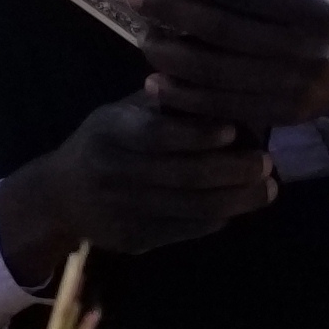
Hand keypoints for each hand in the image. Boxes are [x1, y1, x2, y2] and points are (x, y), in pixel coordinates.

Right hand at [0, 92, 273, 276]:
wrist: (61, 196)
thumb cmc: (105, 141)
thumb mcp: (122, 112)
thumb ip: (166, 103)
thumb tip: (222, 88)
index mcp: (109, 132)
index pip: (156, 134)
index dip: (196, 134)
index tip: (234, 130)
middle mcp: (113, 173)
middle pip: (181, 176)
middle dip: (231, 171)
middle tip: (267, 163)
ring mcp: (122, 211)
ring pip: (189, 209)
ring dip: (235, 200)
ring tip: (267, 188)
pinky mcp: (133, 240)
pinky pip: (184, 231)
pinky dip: (216, 219)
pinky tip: (237, 207)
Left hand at [135, 0, 328, 133]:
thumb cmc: (320, 10)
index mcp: (314, 8)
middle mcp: (307, 51)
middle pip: (224, 32)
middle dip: (172, 12)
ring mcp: (294, 89)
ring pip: (218, 74)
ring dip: (171, 56)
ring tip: (142, 37)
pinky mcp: (280, 116)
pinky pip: (222, 108)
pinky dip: (183, 97)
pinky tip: (155, 81)